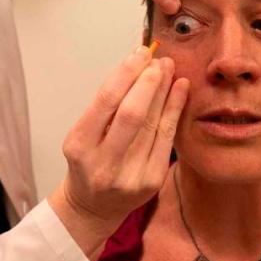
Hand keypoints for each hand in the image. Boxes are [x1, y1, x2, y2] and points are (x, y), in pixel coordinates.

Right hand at [48, 44, 189, 257]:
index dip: (126, 73)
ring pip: (153, 124)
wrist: (93, 207)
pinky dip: (174, 110)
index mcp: (80, 146)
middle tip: (158, 59)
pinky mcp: (152, 180)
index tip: (139, 53)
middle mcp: (104, 163)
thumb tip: (137, 65)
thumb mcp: (85, 133)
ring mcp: (130, 175)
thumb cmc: (88, 161)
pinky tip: (180, 89)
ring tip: (169, 68)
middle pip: (132, 114)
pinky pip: (166, 138)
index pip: (106, 102)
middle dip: (148, 82)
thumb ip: (107, 105)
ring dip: (163, 91)